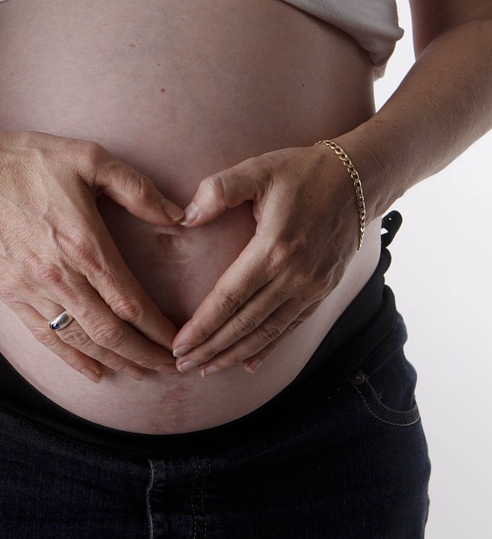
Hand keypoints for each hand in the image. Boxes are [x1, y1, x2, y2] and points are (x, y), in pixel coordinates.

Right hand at [0, 128, 184, 381]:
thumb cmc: (31, 162)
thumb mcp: (90, 158)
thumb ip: (136, 188)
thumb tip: (177, 214)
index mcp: (86, 244)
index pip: (131, 301)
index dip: (159, 328)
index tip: (179, 338)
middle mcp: (61, 276)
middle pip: (111, 332)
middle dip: (146, 354)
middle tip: (171, 365)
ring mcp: (33, 290)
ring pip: (81, 341)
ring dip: (116, 361)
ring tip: (142, 372)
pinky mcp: (11, 295)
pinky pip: (46, 337)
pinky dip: (73, 360)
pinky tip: (95, 371)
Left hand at [170, 144, 362, 375]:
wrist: (359, 179)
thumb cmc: (302, 171)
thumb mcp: (258, 169)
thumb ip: (219, 190)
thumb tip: (186, 217)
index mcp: (274, 249)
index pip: (229, 298)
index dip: (202, 325)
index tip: (178, 344)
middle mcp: (295, 275)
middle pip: (245, 323)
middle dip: (211, 348)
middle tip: (181, 365)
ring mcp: (312, 286)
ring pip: (268, 332)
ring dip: (235, 354)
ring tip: (206, 369)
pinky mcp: (322, 290)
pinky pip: (291, 326)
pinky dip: (268, 348)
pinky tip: (248, 364)